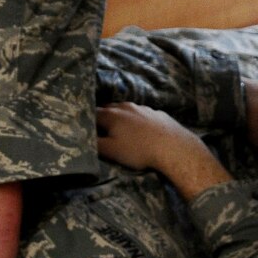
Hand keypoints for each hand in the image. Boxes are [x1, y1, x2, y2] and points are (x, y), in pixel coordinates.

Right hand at [97, 103, 229, 199]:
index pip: (93, 113)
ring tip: (120, 129)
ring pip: (126, 110)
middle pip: (109, 108)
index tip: (84, 127)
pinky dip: (137, 120)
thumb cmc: (139, 150)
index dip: (87, 120)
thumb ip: (95, 144)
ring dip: (120, 117)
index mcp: (112, 114)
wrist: (173, 147)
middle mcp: (126, 107)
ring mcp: (143, 108)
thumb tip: (84, 139)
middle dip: (103, 117)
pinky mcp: (157, 113)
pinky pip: (142, 114)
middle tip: (99, 128)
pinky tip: (141, 130)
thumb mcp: (112, 151)